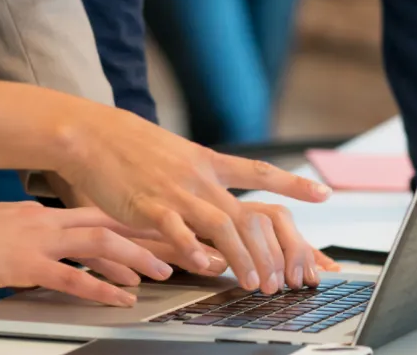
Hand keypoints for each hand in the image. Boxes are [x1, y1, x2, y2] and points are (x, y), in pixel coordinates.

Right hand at [0, 165, 170, 306]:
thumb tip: (46, 258)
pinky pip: (70, 277)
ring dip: (136, 258)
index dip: (137, 224)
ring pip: (100, 244)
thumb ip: (27, 241)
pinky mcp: (20, 264)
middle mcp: (46, 222)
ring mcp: (35, 241)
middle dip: (151, 237)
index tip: (167, 231)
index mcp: (42, 215)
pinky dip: (101, 287)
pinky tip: (122, 297)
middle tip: (185, 248)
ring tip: (165, 272)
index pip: (101, 215)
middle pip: (112, 224)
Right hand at [51, 106, 330, 291]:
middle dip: (269, 250)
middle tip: (283, 277)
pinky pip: (177, 231)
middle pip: (247, 215)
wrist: (93, 134)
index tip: (323, 195)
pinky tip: (206, 266)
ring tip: (254, 283)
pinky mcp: (149, 206)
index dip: (293, 184)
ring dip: (243, 258)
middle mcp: (199, 177)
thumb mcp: (174, 155)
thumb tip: (214, 199)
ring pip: (221, 226)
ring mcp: (176, 192)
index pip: (260, 173)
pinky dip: (193, 249)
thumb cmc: (130, 147)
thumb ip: (197, 178)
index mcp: (207, 162)